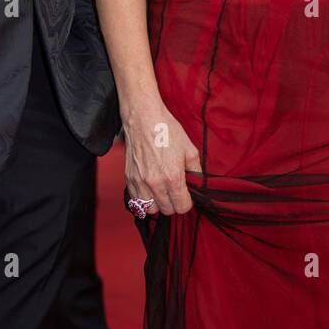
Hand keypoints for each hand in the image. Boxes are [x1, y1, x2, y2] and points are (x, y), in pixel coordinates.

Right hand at [123, 99, 202, 215]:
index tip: (186, 195)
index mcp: (173, 177)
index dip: (187, 202)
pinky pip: (136, 200)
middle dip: (173, 203)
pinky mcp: (129, 178)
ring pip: (150, 209)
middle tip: (175, 191)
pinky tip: (149, 188)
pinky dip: (143, 198)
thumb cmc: (167, 130)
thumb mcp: (190, 149)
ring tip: (161, 191)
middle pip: (167, 210)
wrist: (143, 118)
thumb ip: (196, 171)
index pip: (182, 207)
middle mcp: (155, 183)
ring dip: (157, 203)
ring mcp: (140, 182)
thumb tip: (198, 185)